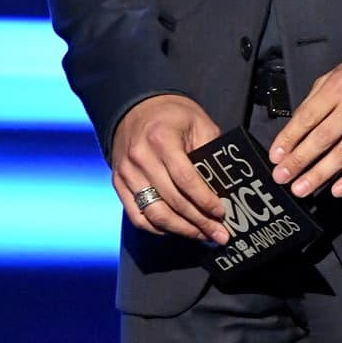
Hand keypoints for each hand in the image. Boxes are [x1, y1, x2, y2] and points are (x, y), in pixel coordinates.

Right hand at [111, 94, 229, 244]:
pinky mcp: (118, 182)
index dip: (205, 201)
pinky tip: (175, 229)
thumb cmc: (172, 116)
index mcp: (161, 138)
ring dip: (180, 229)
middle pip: (172, 200)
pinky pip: (137, 215)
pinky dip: (157, 228)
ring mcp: (126, 172)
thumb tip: (223, 188)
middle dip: (199, 222)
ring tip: (200, 234)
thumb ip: (209, 153)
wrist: (136, 107)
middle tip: (218, 234)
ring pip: (154, 213)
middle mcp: (140, 156)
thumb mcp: (198, 123)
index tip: (221, 213)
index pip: (186, 179)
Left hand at [268, 52, 341, 198]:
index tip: (275, 156)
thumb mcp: (338, 73)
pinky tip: (337, 191)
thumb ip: (317, 97)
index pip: (307, 117)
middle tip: (281, 178)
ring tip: (301, 189)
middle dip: (299, 160)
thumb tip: (295, 125)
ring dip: (319, 174)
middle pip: (322, 138)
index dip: (289, 138)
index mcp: (339, 87)